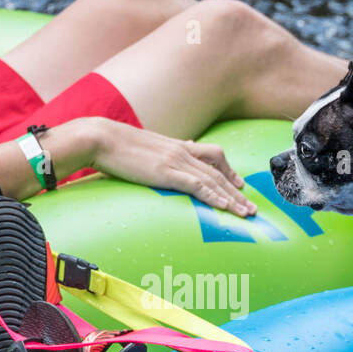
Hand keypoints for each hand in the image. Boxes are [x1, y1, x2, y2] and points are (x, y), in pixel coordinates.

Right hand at [86, 118, 256, 216]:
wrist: (100, 138)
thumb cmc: (113, 146)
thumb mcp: (141, 150)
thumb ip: (156, 156)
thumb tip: (160, 161)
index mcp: (176, 146)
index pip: (212, 155)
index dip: (229, 170)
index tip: (239, 184)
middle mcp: (181, 152)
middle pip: (219, 172)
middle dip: (238, 191)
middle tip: (252, 207)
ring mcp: (176, 161)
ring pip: (214, 181)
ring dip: (233, 199)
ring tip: (247, 213)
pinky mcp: (166, 173)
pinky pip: (197, 186)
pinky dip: (214, 197)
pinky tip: (225, 207)